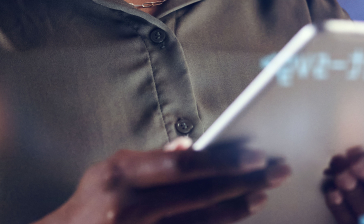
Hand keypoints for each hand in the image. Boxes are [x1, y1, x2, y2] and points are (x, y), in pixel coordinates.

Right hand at [36, 137, 292, 223]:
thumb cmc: (87, 207)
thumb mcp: (106, 174)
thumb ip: (148, 161)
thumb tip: (189, 147)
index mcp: (120, 174)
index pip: (181, 166)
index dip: (223, 162)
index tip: (255, 157)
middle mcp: (128, 204)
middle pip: (199, 194)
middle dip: (242, 183)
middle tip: (276, 173)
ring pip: (200, 222)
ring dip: (235, 209)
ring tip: (260, 196)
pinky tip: (235, 217)